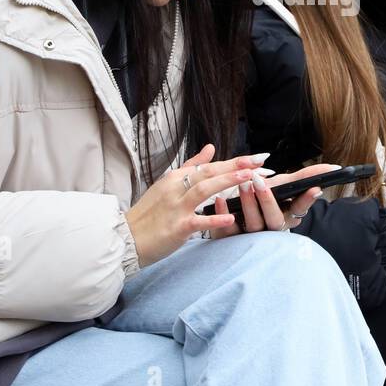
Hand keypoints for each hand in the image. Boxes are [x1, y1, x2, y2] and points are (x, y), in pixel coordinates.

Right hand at [124, 144, 267, 266]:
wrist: (126, 238)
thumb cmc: (149, 213)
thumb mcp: (167, 185)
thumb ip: (191, 167)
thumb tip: (210, 148)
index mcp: (175, 178)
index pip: (208, 166)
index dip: (233, 161)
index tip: (255, 158)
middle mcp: (175, 189)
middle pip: (208, 173)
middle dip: (235, 166)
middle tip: (259, 161)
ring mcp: (176, 207)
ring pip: (203, 189)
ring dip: (226, 181)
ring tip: (248, 177)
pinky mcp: (176, 227)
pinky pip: (198, 221)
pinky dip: (214, 219)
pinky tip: (231, 217)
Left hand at [209, 163, 340, 238]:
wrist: (236, 214)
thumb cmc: (266, 197)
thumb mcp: (284, 185)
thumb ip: (305, 176)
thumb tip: (332, 167)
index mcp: (287, 216)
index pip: (300, 209)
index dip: (306, 200)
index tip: (315, 188)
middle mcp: (271, 228)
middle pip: (273, 220)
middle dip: (267, 201)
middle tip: (259, 181)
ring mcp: (251, 235)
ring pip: (252, 225)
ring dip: (248, 205)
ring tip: (242, 185)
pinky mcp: (231, 238)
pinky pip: (228, 230)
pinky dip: (223, 214)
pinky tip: (220, 199)